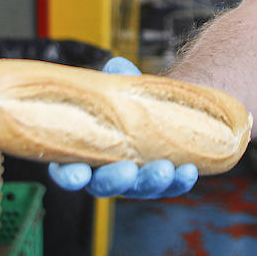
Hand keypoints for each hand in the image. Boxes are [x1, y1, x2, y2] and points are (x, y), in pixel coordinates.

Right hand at [46, 56, 199, 198]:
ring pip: (139, 188)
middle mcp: (104, 172)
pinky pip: (170, 186)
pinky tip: (189, 171)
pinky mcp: (160, 182)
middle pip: (104, 185)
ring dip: (151, 182)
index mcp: (83, 152)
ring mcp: (132, 180)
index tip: (80, 173)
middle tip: (128, 171)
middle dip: (116, 180)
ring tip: (166, 169)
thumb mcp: (116, 87)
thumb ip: (115, 79)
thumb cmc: (126, 98)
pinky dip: (179, 181)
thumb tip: (118, 67)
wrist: (157, 105)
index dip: (71, 176)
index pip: (67, 170)